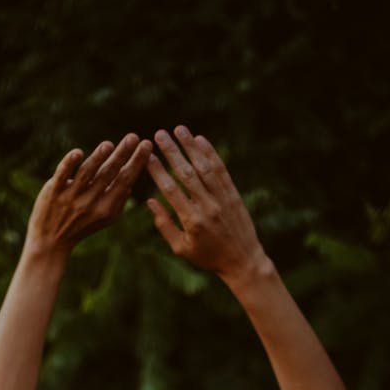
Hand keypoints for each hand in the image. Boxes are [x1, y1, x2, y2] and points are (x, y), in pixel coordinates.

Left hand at [25, 133, 152, 258]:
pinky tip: (78, 152)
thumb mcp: (105, 219)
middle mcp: (90, 202)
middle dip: (123, 155)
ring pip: (86, 174)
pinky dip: (69, 163)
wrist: (51, 241)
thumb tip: (131, 182)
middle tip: (134, 137)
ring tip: (109, 145)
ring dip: (98, 158)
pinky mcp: (53, 191)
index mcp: (106, 208)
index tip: (146, 145)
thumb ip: (118, 201)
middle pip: (109, 175)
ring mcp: (71, 196)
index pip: (124, 181)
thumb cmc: (82, 226)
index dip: (136, 163)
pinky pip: (62, 175)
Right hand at [146, 126, 265, 282]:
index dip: (158, 171)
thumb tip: (150, 201)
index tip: (147, 156)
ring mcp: (222, 199)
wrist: (243, 261)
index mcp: (192, 221)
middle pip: (186, 174)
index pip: (171, 190)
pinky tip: (200, 140)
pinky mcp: (233, 194)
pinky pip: (221, 170)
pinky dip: (210, 153)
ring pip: (204, 167)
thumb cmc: (208, 257)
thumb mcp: (182, 248)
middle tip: (159, 134)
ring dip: (191, 146)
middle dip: (171, 152)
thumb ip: (165, 225)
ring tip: (179, 129)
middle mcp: (207, 207)